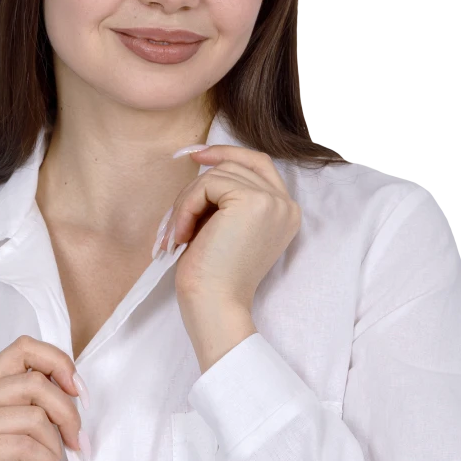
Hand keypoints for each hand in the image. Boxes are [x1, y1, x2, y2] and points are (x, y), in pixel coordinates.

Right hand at [0, 335, 88, 460]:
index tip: (80, 394)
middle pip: (35, 382)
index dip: (60, 365)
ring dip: (57, 447)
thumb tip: (76, 392)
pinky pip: (23, 445)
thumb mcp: (26, 437)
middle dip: (68, 414)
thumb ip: (41, 409)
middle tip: (79, 445)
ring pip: (33, 416)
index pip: (24, 348)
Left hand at [158, 144, 300, 313]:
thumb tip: (202, 160)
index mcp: (284, 212)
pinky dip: (186, 207)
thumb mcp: (224, 228)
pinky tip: (181, 235)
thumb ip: (225, 197)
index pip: (257, 164)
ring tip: (176, 234)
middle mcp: (286, 204)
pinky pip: (207, 185)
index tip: (195, 155)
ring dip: (188, 201)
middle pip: (235, 165)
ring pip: (217, 174)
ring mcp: (272, 201)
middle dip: (197, 187)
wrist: (215, 307)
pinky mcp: (252, 201)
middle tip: (174, 219)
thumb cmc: (212, 278)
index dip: (227, 153)